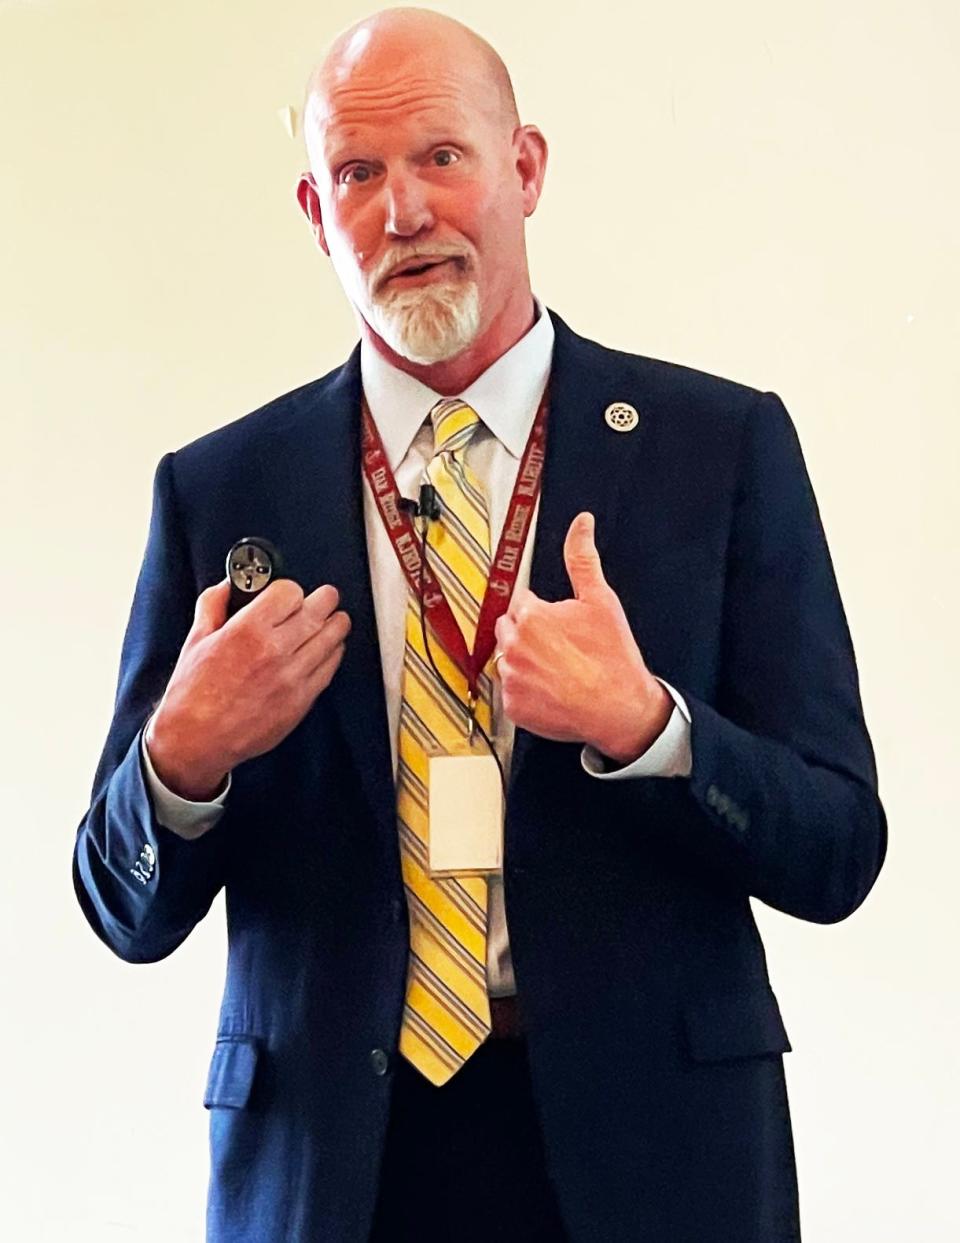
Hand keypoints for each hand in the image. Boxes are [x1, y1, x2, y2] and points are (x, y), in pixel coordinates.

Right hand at [144, 577, 350, 798]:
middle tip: (326, 597)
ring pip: (332, 638)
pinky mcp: (302, 700)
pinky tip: (328, 649)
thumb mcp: (196, 639)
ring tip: (334, 620)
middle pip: (319, 610)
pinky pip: (330, 668)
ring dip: (336, 624)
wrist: (197, 738)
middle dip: (325, 599)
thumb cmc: (193, 693)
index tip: (289, 594)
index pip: (290, 592)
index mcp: (247, 631)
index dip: (291, 589)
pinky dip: (333, 654)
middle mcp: (274, 651)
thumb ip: (213, 605)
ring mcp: (292, 677)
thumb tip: (227, 585)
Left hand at [493, 512, 670, 763]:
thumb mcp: (601, 600)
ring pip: (509, 660)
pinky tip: (553, 690)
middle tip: (562, 648)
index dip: (543, 612)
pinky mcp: (512, 706)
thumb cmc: (613, 658)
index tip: (560, 626)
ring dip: (527, 662)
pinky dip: (528, 692)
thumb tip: (580, 524)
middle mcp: (514, 646)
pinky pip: (512, 692)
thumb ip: (582, 559)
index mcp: (531, 616)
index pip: (521, 602)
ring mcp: (511, 678)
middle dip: (530, 634)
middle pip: (510, 630)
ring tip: (560, 670)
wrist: (620, 710)